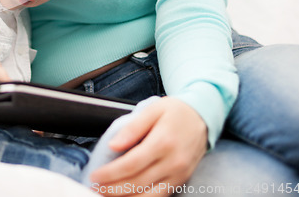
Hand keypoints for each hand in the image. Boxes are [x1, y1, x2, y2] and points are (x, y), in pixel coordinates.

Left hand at [89, 97, 207, 195]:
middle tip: (95, 187)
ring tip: (106, 195)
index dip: (110, 173)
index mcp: (163, 142)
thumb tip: (113, 145)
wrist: (203, 116)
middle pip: (138, 182)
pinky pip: (160, 196)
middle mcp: (173, 162)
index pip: (131, 164)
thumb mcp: (153, 110)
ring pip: (149, 195)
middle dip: (113, 188)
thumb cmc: (176, 111)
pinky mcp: (182, 180)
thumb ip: (132, 128)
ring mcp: (179, 174)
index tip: (95, 176)